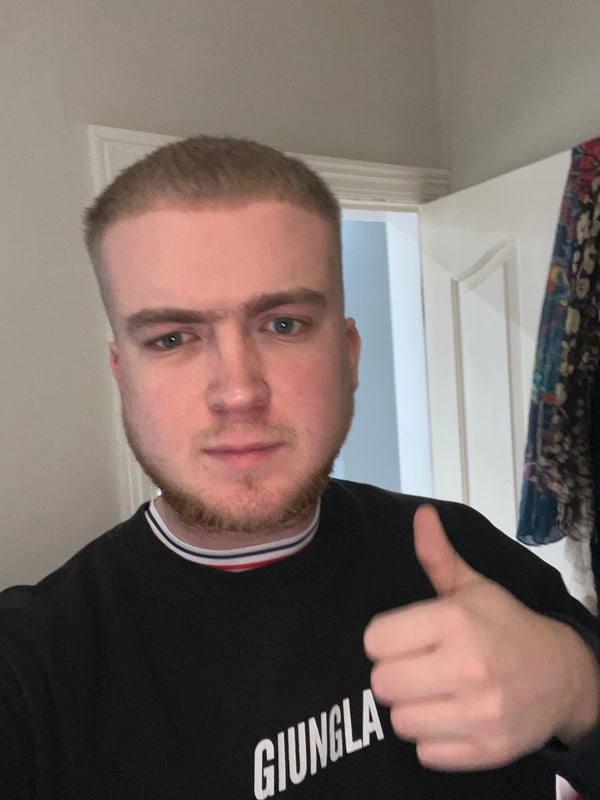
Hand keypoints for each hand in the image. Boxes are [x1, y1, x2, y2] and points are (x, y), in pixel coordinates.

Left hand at [363, 504, 599, 770]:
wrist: (562, 675)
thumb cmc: (506, 626)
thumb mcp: (474, 587)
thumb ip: (438, 556)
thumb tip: (420, 514)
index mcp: (455, 621)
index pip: (375, 640)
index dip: (384, 640)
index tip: (403, 640)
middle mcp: (467, 667)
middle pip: (382, 684)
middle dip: (394, 675)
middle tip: (416, 668)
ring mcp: (479, 713)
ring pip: (400, 722)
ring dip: (411, 709)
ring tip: (433, 693)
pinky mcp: (487, 749)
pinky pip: (426, 753)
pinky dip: (432, 739)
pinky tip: (450, 716)